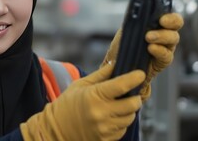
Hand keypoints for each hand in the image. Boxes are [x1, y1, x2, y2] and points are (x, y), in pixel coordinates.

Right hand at [20, 64, 144, 140]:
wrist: (56, 129)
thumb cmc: (67, 104)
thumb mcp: (81, 85)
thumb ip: (100, 75)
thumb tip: (115, 64)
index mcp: (94, 96)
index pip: (121, 85)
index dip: (134, 78)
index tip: (140, 74)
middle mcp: (101, 113)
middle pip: (132, 104)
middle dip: (136, 98)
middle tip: (132, 94)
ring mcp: (104, 128)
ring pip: (130, 118)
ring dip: (129, 111)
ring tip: (118, 106)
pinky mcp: (106, 139)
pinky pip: (123, 129)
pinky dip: (121, 122)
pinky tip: (111, 117)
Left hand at [101, 0, 183, 100]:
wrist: (117, 65)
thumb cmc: (125, 42)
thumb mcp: (130, 21)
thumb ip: (141, 3)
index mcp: (158, 22)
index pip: (169, 9)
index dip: (170, 2)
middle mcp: (164, 32)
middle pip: (176, 23)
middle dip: (171, 20)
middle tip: (162, 20)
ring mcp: (165, 47)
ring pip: (173, 38)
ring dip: (162, 35)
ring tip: (149, 37)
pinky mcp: (162, 61)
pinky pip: (166, 55)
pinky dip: (159, 50)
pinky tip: (150, 48)